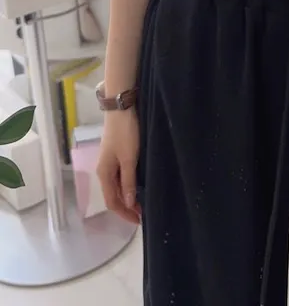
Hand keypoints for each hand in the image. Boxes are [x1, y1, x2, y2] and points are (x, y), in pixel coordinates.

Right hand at [96, 110, 140, 224]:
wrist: (121, 109)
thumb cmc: (125, 133)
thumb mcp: (129, 158)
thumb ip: (128, 181)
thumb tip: (128, 204)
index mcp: (104, 174)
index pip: (112, 202)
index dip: (125, 213)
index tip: (139, 221)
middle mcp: (104, 171)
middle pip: (113, 196)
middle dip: (127, 208)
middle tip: (143, 215)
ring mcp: (109, 164)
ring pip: (117, 187)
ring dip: (128, 198)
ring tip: (142, 204)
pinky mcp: (116, 156)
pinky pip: (120, 178)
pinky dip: (128, 187)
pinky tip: (137, 187)